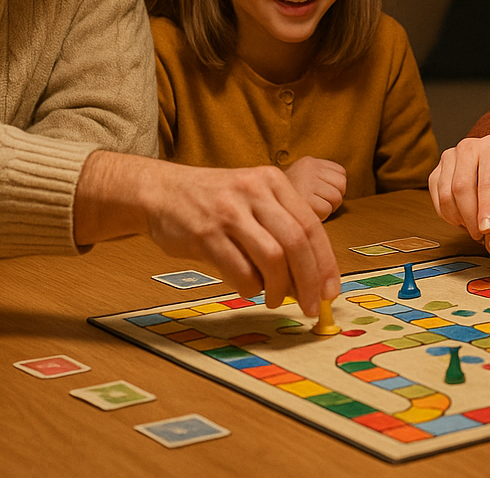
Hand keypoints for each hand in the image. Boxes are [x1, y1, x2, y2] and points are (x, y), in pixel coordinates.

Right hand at [75, 152, 340, 316]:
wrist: (160, 192)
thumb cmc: (213, 202)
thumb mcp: (252, 199)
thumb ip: (279, 229)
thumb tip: (308, 278)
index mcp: (273, 182)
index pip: (312, 226)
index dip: (325, 263)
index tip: (330, 292)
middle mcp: (254, 191)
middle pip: (296, 242)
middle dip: (309, 281)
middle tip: (310, 307)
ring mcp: (229, 211)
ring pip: (272, 257)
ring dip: (278, 287)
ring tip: (274, 299)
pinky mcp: (205, 233)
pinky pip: (239, 269)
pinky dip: (249, 286)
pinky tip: (248, 288)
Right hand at [285, 157, 347, 220]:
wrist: (260, 205)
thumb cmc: (285, 199)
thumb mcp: (304, 178)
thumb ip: (322, 179)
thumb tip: (342, 189)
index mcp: (309, 162)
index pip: (341, 173)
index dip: (334, 188)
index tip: (320, 194)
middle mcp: (309, 168)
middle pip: (341, 186)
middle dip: (333, 199)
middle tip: (316, 204)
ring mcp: (306, 182)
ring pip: (336, 198)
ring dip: (328, 208)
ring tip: (311, 209)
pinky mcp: (304, 199)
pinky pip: (327, 210)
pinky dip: (321, 216)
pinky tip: (307, 215)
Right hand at [428, 134, 489, 255]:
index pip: (487, 180)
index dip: (486, 208)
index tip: (487, 230)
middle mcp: (468, 148)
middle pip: (461, 187)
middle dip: (471, 218)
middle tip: (481, 235)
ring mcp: (448, 158)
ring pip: (445, 195)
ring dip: (459, 219)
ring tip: (474, 226)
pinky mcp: (436, 172)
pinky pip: (436, 200)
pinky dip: (449, 216)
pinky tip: (462, 218)